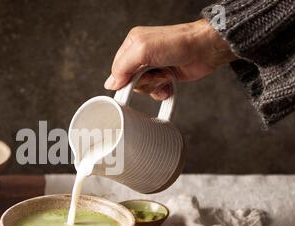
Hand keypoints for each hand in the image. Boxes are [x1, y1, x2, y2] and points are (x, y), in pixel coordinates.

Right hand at [104, 19, 236, 99]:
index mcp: (132, 43)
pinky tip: (169, 83)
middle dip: (143, 82)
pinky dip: (162, 91)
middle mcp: (142, 55)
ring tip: (165, 76)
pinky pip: (155, 92)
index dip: (124, 78)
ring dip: (154, 86)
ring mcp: (154, 66)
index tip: (132, 81)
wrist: (205, 49)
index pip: (117, 68)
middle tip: (154, 74)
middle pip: (130, 80)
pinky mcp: (165, 76)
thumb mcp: (143, 50)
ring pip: (143, 88)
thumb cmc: (178, 43)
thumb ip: (123, 66)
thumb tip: (111, 83)